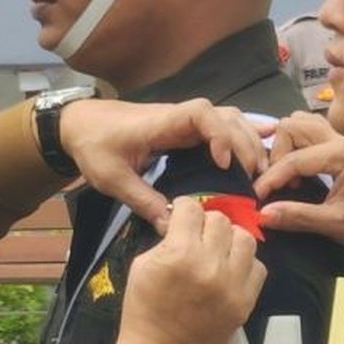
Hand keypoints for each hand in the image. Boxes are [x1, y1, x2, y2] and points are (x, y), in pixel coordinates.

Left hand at [59, 98, 268, 228]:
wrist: (79, 125)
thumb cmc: (94, 146)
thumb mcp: (113, 178)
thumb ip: (142, 201)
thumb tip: (170, 229)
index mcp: (162, 122)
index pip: (201, 115)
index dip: (220, 136)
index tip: (225, 165)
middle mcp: (179, 116)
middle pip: (226, 117)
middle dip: (245, 145)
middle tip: (255, 181)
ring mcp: (184, 120)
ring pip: (228, 119)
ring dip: (247, 140)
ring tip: (260, 172)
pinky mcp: (185, 128)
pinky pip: (220, 124)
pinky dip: (242, 133)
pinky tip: (265, 142)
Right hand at [111, 197, 267, 343]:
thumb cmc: (143, 308)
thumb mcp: (142, 264)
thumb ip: (165, 239)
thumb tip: (182, 222)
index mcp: (179, 253)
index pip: (191, 209)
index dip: (183, 209)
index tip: (180, 217)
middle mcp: (210, 265)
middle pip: (221, 220)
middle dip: (206, 223)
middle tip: (197, 236)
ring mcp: (232, 285)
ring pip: (246, 238)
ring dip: (230, 239)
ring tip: (218, 250)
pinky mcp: (246, 302)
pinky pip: (258, 267)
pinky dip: (244, 264)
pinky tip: (230, 270)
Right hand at [253, 112, 343, 249]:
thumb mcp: (335, 224)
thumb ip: (297, 216)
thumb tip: (262, 214)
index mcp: (342, 154)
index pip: (293, 159)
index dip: (270, 179)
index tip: (256, 199)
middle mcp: (342, 137)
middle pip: (292, 125)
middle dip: (277, 153)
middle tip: (280, 184)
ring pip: (301, 122)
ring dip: (287, 145)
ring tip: (291, 175)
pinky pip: (312, 129)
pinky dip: (298, 144)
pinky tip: (302, 170)